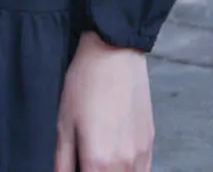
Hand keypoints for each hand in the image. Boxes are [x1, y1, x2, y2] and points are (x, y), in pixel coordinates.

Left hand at [54, 31, 153, 171]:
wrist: (115, 52)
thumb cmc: (86, 82)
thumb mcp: (63, 121)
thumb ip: (62, 160)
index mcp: (98, 162)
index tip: (77, 166)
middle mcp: (123, 165)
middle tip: (85, 160)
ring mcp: (140, 156)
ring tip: (100, 160)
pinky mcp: (150, 144)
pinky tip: (117, 161)